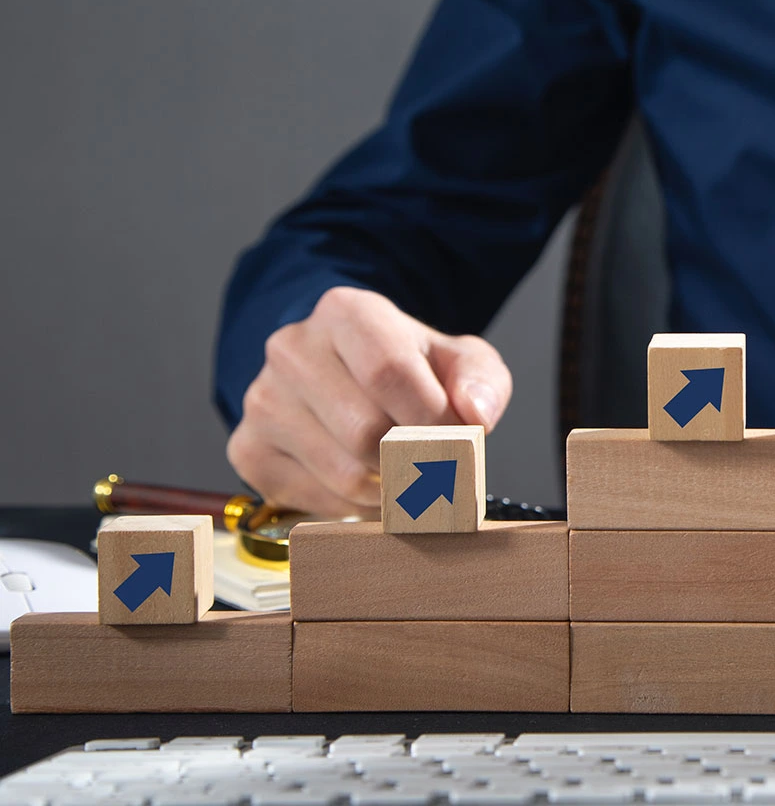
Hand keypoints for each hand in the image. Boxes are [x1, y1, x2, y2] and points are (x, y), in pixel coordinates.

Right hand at [225, 286, 512, 516]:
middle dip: (415, 460)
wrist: (346, 376)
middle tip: (437, 465)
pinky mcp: (248, 449)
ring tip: (406, 473)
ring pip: (343, 473)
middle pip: (365, 430)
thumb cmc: (410, 370)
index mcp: (347, 313)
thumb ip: (481, 382)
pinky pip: (315, 500)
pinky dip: (356, 507)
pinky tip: (369, 483)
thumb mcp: (460, 361)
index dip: (433, 419)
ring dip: (390, 489)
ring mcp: (262, 400)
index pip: (389, 372)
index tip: (459, 439)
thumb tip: (475, 416)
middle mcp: (292, 349)